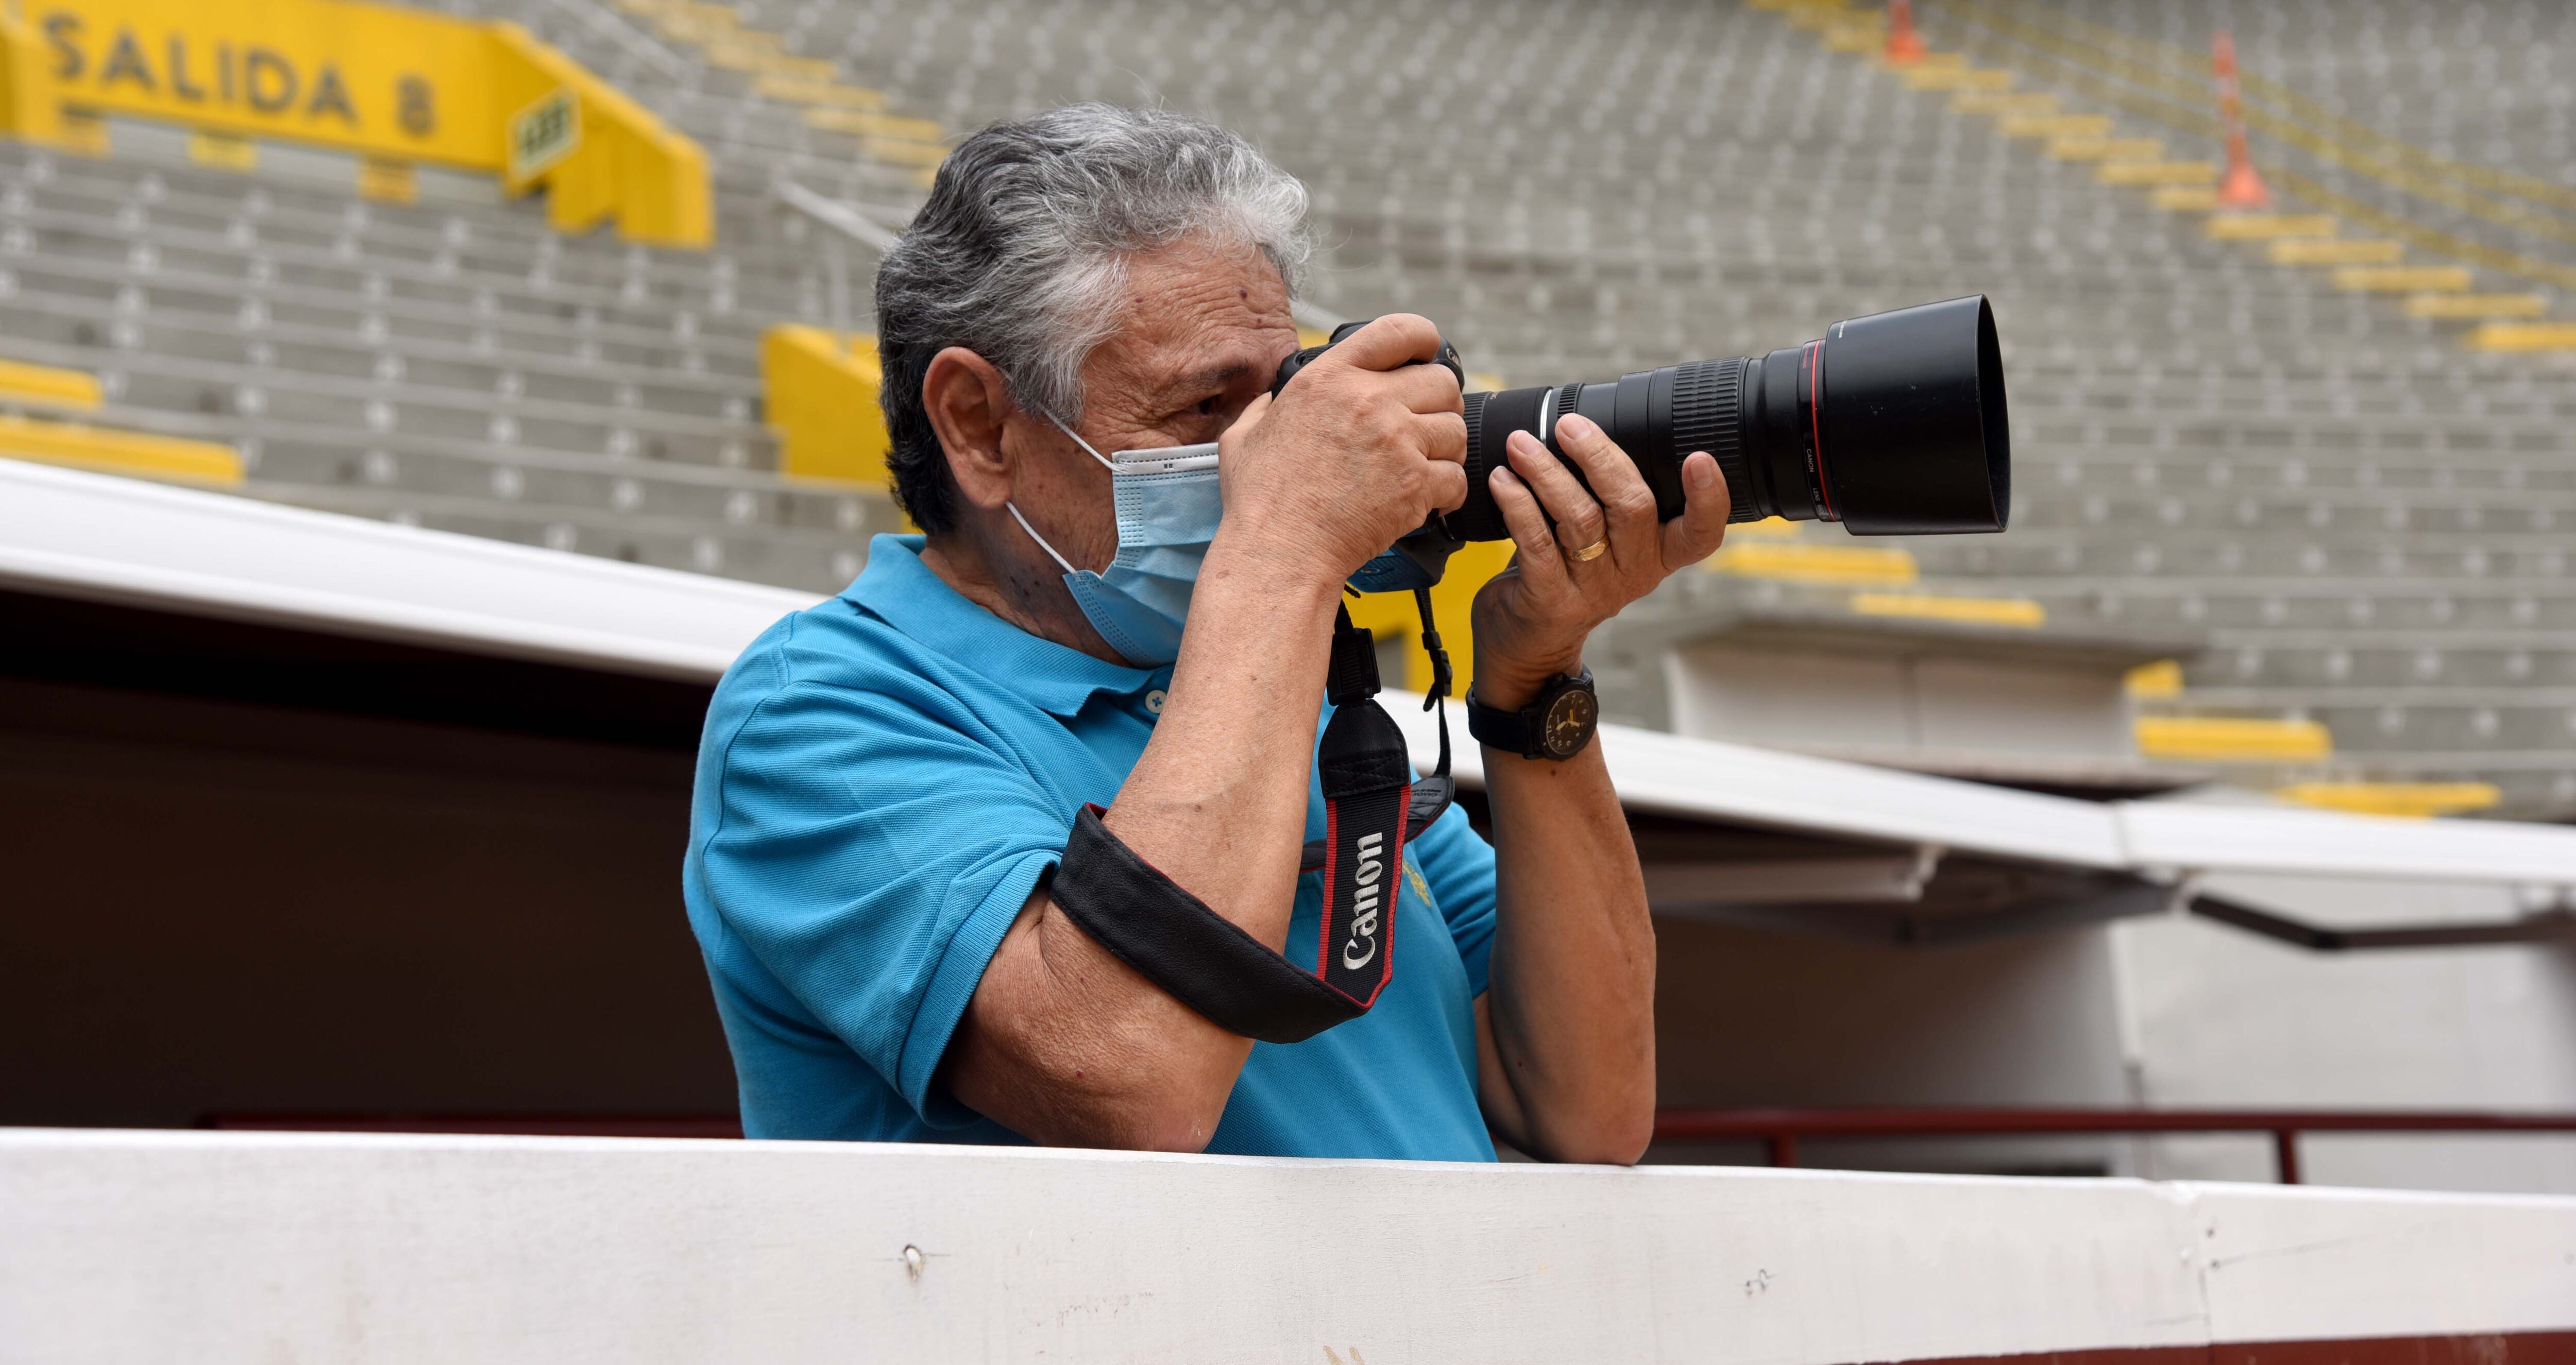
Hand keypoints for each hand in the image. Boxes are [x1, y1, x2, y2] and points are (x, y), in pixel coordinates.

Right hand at [1211, 314, 1467, 588]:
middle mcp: (1368, 401)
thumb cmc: (1260, 502)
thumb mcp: (1243, 436)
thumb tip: (1271, 399)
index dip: (1423, 339)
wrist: (1280, 554)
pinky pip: (1457, 476)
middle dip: (1440, 403)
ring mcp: (1396, 442)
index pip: (1399, 331)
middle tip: (1425, 427)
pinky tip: (1427, 499)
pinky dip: (1448, 491)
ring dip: (1446, 449)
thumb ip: (1265, 406)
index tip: (1427, 355)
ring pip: (1456, 428)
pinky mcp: (1415, 485)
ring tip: (1423, 466)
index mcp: (1329, 379)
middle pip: (1442, 380)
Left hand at [1470, 413, 1730, 710]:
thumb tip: (1582, 426)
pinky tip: (1502, 479)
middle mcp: (1633, 574)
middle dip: (1599, 456)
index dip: (1709, 499)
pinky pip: (1536, 542)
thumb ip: (1602, 496)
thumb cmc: (1561, 576)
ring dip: (1547, 473)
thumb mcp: (1599, 541)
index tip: (1699, 459)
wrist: (1525, 646)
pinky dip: (1518, 503)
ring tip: (1520, 445)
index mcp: (1657, 555)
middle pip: (1633, 506)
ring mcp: (1594, 590)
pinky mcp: (1552, 601)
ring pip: (1581, 518)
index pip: (1701, 534)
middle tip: (1569, 426)